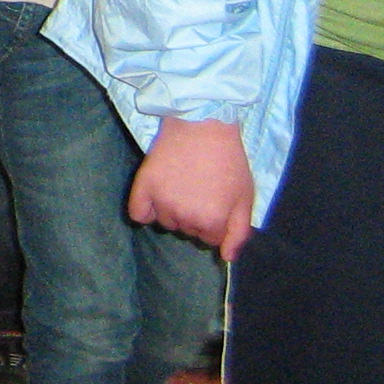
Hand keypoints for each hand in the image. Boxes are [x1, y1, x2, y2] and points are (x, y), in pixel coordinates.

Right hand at [130, 117, 255, 258]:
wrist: (202, 126)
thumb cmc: (228, 161)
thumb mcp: (244, 197)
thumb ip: (238, 232)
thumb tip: (226, 257)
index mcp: (211, 222)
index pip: (210, 239)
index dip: (215, 221)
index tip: (217, 200)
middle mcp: (185, 217)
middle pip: (187, 231)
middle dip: (195, 217)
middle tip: (200, 189)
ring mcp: (162, 202)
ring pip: (166, 223)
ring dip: (173, 211)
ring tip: (182, 186)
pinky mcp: (144, 186)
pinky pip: (138, 214)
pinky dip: (146, 210)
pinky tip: (156, 198)